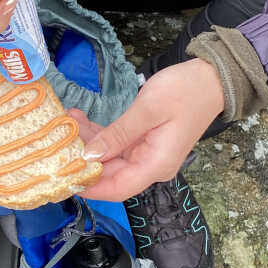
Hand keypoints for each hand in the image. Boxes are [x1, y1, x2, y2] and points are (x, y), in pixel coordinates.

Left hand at [71, 59, 224, 200]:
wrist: (212, 78)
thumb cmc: (186, 92)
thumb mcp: (148, 110)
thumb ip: (118, 134)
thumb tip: (90, 157)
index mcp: (155, 165)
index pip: (117, 188)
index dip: (89, 187)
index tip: (61, 178)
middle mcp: (150, 165)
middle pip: (109, 174)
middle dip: (82, 160)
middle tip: (55, 143)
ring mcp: (147, 153)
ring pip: (109, 157)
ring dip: (87, 143)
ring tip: (66, 122)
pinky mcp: (143, 141)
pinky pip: (116, 144)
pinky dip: (98, 134)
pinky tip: (80, 119)